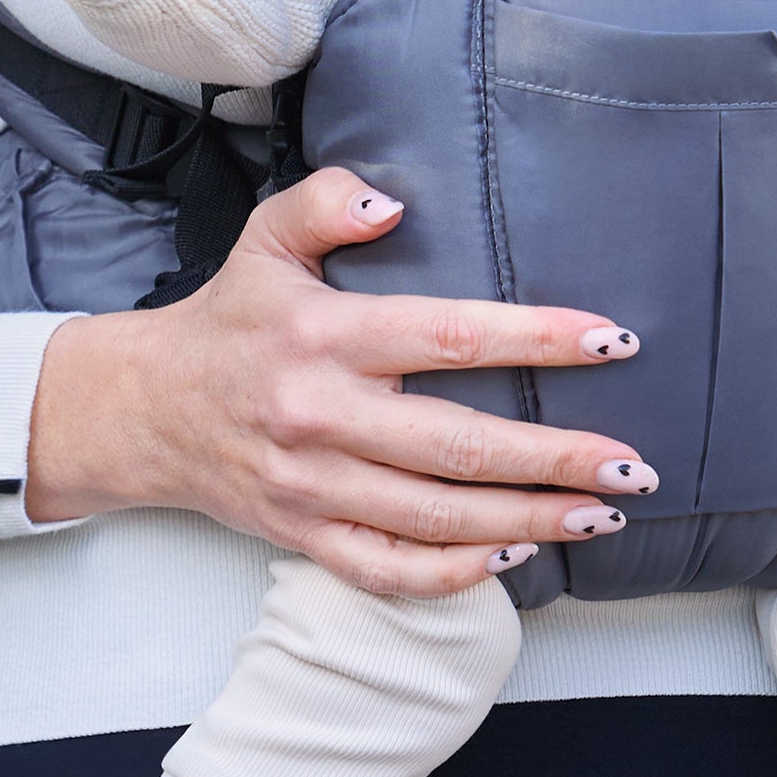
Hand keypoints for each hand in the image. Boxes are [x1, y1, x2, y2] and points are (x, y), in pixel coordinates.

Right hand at [23, 170, 659, 595]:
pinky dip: (455, 574)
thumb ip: (325, 202)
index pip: (449, 336)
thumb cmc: (228, 319)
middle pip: (458, 446)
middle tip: (634, 463)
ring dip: (530, 521)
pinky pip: (388, 570)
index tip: (611, 341)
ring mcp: (312, 488)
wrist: (142, 410)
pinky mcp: (303, 538)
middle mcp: (321, 417)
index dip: (537, 339)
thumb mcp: (264, 239)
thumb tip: (392, 204)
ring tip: (603, 514)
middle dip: (557, 459)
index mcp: (323, 335)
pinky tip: (516, 556)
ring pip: (437, 517)